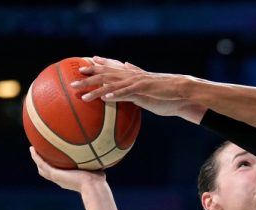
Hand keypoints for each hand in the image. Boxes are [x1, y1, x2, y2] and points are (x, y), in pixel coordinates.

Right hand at [30, 147, 104, 192]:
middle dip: (43, 164)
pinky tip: (33, 148)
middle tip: (39, 156)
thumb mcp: (97, 171)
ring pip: (42, 167)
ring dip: (37, 159)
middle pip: (47, 172)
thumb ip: (97, 164)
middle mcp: (61, 179)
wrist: (92, 186)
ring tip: (33, 150)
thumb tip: (104, 156)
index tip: (55, 161)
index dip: (56, 168)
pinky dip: (36, 156)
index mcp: (69, 179)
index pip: (60, 174)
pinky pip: (42, 163)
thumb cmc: (98, 182)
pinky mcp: (54, 173)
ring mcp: (56, 177)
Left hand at [70, 56, 205, 121]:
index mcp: (134, 74)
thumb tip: (131, 71)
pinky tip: (105, 98)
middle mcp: (132, 76)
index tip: (84, 65)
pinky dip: (115, 95)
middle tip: (73, 80)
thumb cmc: (168, 92)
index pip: (113, 67)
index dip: (98, 65)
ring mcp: (136, 82)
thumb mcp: (151, 86)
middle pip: (106, 74)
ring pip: (112, 84)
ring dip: (95, 89)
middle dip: (88, 77)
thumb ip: (140, 79)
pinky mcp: (143, 90)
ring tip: (82, 95)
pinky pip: (126, 93)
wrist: (182, 91)